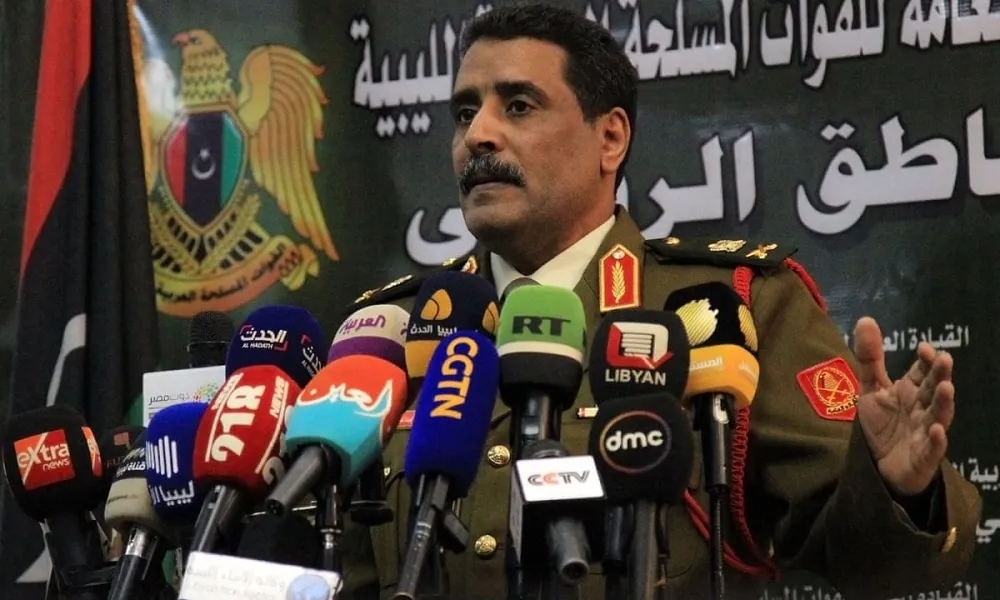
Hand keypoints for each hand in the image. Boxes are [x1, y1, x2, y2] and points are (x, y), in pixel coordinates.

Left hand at [853, 317, 954, 495]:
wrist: (880, 467)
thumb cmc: (882, 425)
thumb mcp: (871, 388)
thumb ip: (870, 357)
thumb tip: (866, 319)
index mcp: (912, 392)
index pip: (922, 372)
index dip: (925, 361)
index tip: (924, 348)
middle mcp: (922, 410)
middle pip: (933, 390)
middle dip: (939, 376)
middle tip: (944, 359)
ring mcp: (925, 434)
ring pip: (938, 417)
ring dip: (943, 403)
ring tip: (947, 387)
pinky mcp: (923, 458)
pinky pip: (932, 449)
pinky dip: (936, 440)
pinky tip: (937, 430)